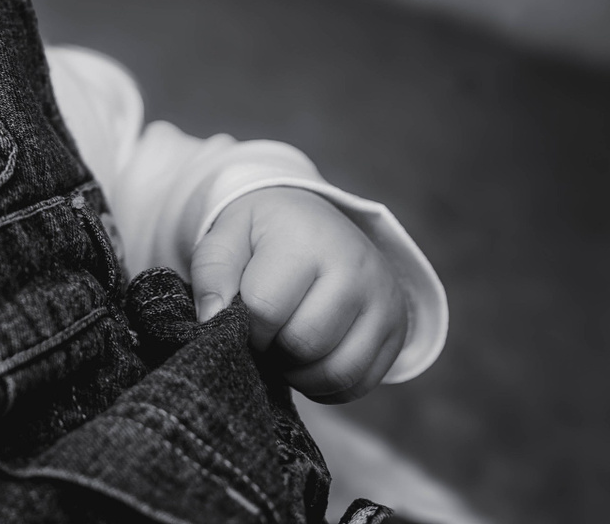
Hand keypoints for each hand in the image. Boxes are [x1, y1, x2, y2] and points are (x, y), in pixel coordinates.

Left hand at [191, 186, 407, 402]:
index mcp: (306, 238)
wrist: (317, 222)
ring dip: (298, 375)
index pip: (265, 309)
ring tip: (283, 348)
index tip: (240, 318)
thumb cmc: (265, 235)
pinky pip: (358, 384)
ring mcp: (383, 299)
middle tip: (262, 335)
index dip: (242, 327)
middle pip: (303, 344)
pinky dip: (325, 387)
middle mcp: (355, 266)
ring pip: (335, 372)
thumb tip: (212, 321)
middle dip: (272, 351)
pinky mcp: (397, 329)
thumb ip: (212, 275)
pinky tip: (307, 360)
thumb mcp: (227, 236)